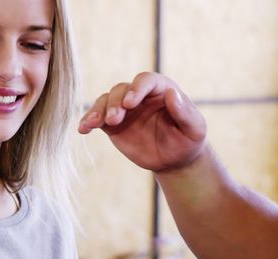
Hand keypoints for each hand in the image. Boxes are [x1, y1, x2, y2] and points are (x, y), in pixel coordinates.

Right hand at [78, 72, 206, 173]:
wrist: (175, 159)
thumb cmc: (188, 139)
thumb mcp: (194, 128)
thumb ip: (184, 112)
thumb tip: (172, 93)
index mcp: (160, 89)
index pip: (145, 80)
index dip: (136, 89)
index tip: (130, 103)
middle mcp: (139, 95)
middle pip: (121, 90)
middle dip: (116, 103)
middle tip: (115, 120)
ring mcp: (124, 109)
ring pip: (106, 101)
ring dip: (99, 110)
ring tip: (94, 123)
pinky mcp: (112, 125)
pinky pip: (97, 118)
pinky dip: (88, 121)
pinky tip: (83, 129)